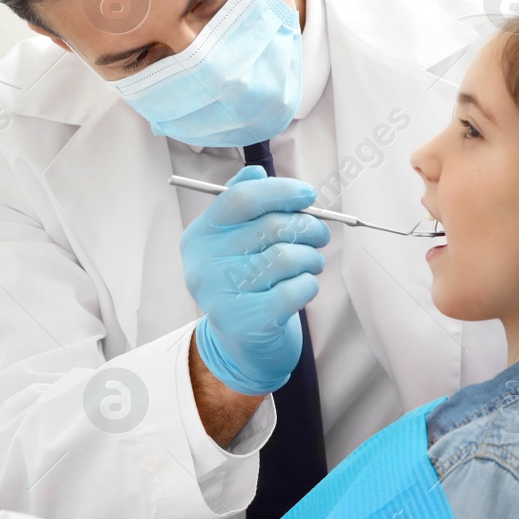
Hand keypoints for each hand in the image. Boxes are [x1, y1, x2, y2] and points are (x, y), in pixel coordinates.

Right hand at [179, 165, 328, 394]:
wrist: (240, 346)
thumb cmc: (245, 283)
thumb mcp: (233, 242)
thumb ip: (242, 204)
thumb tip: (256, 172)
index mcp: (199, 237)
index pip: (241, 198)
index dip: (281, 191)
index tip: (307, 195)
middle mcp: (204, 265)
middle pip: (270, 226)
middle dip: (307, 226)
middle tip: (319, 235)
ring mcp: (221, 297)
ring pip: (287, 257)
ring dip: (311, 257)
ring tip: (312, 262)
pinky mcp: (247, 323)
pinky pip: (295, 290)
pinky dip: (309, 284)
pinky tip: (304, 286)